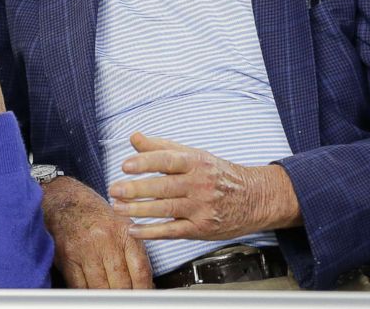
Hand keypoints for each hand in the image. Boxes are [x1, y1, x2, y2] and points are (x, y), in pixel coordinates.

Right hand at [41, 176, 152, 288]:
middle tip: (126, 299)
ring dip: (106, 296)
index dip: (144, 290)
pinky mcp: (67, 257)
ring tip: (110, 296)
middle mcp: (105, 239)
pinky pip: (80, 286)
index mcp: (124, 231)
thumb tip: (146, 285)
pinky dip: (87, 294)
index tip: (143, 298)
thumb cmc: (96, 216)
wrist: (66, 200)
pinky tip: (93, 292)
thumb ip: (134, 254)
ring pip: (101, 288)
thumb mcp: (121, 226)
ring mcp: (85, 249)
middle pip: (121, 283)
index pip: (140, 270)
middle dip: (125, 296)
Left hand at [109, 132, 301, 240]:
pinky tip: (134, 229)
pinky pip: (173, 231)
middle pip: (164, 187)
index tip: (125, 165)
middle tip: (114, 189)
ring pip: (166, 210)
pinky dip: (152, 232)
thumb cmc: (219, 174)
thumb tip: (134, 137)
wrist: (255, 198)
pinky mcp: (201, 228)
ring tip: (118, 208)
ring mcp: (201, 208)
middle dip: (136, 189)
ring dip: (138, 210)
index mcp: (196, 162)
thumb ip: (161, 147)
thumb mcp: (194, 155)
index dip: (145, 162)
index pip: (168, 160)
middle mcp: (199, 184)